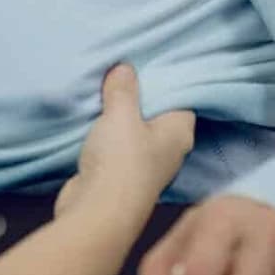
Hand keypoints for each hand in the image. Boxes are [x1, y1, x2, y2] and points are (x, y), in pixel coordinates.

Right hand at [56, 65, 194, 220]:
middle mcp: (168, 150)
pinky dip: (106, 135)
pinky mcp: (121, 177)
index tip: (148, 63)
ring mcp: (145, 166)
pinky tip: (92, 121)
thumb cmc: (121, 159)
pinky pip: (116, 147)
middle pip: (156, 115)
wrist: (99, 211)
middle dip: (139, 98)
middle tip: (120, 72)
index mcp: (179, 133)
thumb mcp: (121, 113)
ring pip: (135, 132)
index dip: (167, 81)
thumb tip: (125, 69)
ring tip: (102, 91)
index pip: (182, 99)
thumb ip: (123, 89)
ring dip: (120, 118)